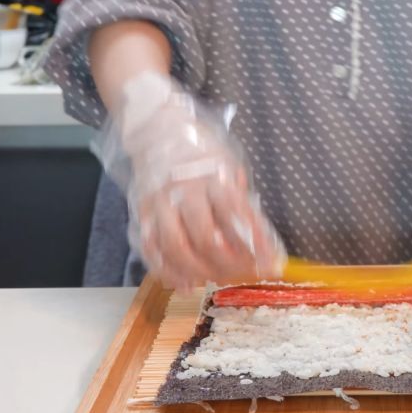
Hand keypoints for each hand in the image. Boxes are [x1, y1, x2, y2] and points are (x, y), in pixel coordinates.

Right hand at [97, 72, 284, 290]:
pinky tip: (185, 283)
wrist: (158, 129)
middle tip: (244, 274)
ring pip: (176, 248)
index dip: (256, 247)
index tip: (271, 266)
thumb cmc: (202, 151)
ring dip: (199, 272)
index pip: (238, 218)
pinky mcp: (141, 212)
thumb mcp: (232, 167)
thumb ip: (244, 202)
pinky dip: (167, 271)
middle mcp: (185, 190)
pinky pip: (150, 249)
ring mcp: (159, 203)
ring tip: (216, 279)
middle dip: (230, 265)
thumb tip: (265, 244)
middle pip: (207, 239)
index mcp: (213, 176)